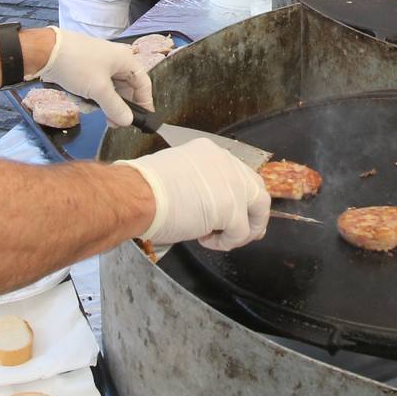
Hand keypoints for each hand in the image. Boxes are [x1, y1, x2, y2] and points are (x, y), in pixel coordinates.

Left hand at [36, 27, 151, 127]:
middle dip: (119, 107)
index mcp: (125, 60)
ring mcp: (100, 65)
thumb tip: (128, 121)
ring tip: (93, 111)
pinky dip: (91, 97)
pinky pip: (95, 88)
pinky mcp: (86, 70)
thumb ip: (116, 108)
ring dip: (103, 103)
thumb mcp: (99, 89)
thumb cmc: (78, 66)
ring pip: (109, 91)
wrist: (46, 51)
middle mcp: (115, 61)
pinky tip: (81, 101)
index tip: (142, 120)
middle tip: (113, 123)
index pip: (143, 83)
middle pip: (126, 89)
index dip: (145, 102)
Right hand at [118, 139, 269, 249]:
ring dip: (245, 229)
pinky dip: (227, 242)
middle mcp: (226, 162)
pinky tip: (206, 241)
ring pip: (260, 208)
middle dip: (253, 213)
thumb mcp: (178, 176)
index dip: (238, 195)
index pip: (238, 173)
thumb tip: (208, 206)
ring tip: (224, 239)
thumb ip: (200, 185)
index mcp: (210, 152)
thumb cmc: (145, 190)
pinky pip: (241, 232)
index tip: (234, 211)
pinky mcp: (231, 208)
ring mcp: (232, 184)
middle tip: (244, 232)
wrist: (136, 196)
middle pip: (256, 188)